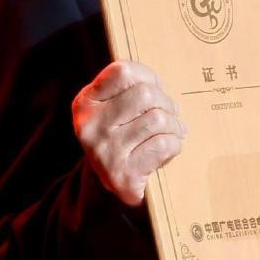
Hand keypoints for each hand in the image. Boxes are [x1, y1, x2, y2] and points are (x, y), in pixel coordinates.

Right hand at [71, 60, 186, 206]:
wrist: (110, 188)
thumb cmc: (121, 139)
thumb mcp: (113, 108)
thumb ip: (131, 88)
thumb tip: (160, 86)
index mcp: (85, 103)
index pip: (123, 71)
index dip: (148, 77)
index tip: (154, 90)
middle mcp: (90, 126)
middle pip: (146, 94)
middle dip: (167, 104)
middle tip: (170, 115)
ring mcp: (104, 151)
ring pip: (158, 119)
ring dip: (174, 126)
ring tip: (172, 133)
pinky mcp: (122, 174)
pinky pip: (163, 145)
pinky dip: (174, 145)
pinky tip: (168, 149)